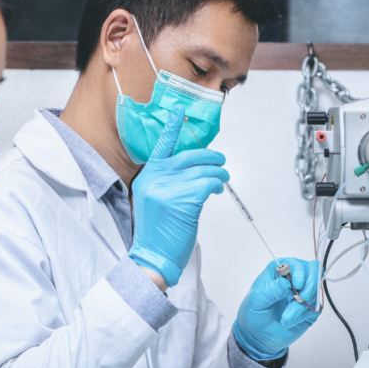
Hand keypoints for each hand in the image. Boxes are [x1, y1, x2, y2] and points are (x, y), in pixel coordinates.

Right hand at [128, 106, 229, 286]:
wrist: (152, 257)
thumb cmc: (157, 233)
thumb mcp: (155, 200)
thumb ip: (168, 181)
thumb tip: (194, 169)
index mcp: (148, 176)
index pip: (162, 146)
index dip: (172, 127)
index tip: (180, 110)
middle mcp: (156, 178)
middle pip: (190, 156)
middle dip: (211, 158)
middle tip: (221, 164)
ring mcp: (168, 188)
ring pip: (204, 171)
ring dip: (218, 176)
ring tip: (220, 183)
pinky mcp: (183, 200)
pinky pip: (208, 184)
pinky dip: (216, 186)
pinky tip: (216, 192)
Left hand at [233, 258, 320, 360]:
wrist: (258, 336)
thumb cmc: (254, 313)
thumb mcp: (257, 300)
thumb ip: (271, 290)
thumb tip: (286, 282)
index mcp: (280, 271)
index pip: (297, 263)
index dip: (301, 271)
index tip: (298, 284)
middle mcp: (294, 279)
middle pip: (314, 272)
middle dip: (311, 285)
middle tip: (303, 297)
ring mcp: (304, 293)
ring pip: (315, 292)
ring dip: (302, 306)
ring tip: (286, 318)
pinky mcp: (310, 308)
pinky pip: (316, 308)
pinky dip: (303, 315)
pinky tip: (290, 321)